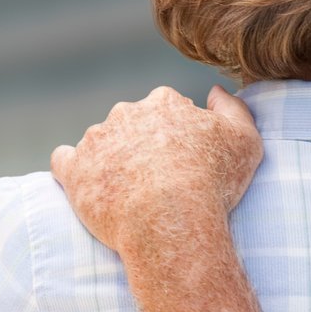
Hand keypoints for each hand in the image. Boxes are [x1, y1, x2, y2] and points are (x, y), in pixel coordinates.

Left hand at [51, 86, 262, 258]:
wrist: (170, 220)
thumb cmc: (213, 184)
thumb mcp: (246, 142)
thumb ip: (234, 109)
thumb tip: (215, 91)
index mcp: (163, 102)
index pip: (166, 109)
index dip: (176, 135)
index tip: (183, 160)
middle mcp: (126, 112)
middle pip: (132, 123)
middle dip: (141, 144)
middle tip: (156, 178)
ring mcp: (96, 139)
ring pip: (100, 142)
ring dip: (109, 159)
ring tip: (126, 192)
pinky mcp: (74, 169)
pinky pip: (64, 161)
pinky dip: (72, 170)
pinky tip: (85, 184)